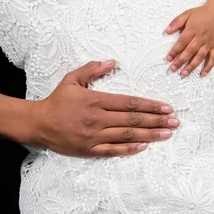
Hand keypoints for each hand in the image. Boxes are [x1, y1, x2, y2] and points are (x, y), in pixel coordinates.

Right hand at [24, 60, 179, 157]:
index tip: (166, 107)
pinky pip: (113, 151)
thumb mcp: (72, 79)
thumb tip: (112, 62)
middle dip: (157, 120)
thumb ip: (92, 69)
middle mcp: (97, 119)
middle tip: (175, 122)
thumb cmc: (57, 100)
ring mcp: (94, 136)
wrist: (38, 123)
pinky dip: (129, 149)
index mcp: (95, 101)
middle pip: (133, 120)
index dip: (150, 105)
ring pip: (127, 136)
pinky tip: (145, 146)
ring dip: (150, 135)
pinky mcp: (89, 150)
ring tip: (167, 134)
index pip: (129, 102)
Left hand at [164, 6, 213, 76]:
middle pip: (190, 51)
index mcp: (192, 29)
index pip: (182, 42)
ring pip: (200, 57)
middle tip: (173, 69)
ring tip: (183, 74)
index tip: (168, 58)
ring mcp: (209, 43)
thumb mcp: (186, 14)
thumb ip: (176, 22)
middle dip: (180, 61)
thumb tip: (166, 31)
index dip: (174, 51)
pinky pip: (213, 58)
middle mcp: (201, 38)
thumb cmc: (201, 14)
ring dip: (192, 66)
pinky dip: (208, 67)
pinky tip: (202, 74)